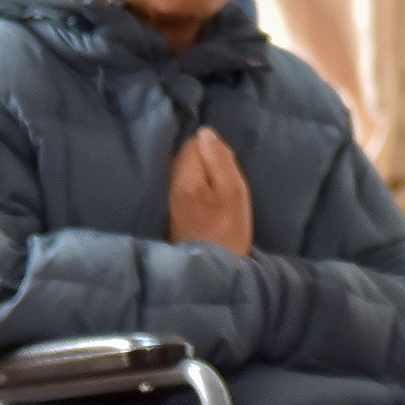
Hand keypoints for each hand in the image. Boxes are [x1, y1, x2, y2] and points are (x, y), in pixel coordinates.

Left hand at [167, 126, 253, 254]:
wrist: (212, 271)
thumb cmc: (228, 231)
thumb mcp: (234, 192)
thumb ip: (220, 160)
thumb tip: (206, 133)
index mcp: (185, 179)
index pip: (193, 144)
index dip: (214, 149)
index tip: (229, 166)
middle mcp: (171, 187)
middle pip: (186, 156)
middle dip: (207, 159)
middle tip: (227, 179)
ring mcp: (171, 201)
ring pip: (185, 171)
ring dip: (203, 173)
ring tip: (220, 191)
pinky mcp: (174, 213)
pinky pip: (184, 186)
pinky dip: (198, 186)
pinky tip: (209, 201)